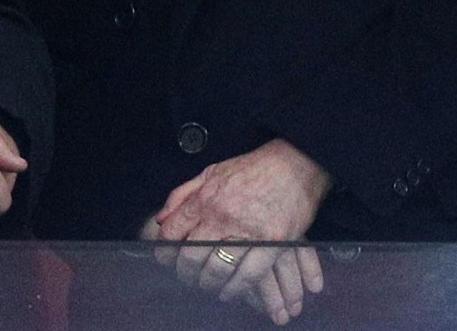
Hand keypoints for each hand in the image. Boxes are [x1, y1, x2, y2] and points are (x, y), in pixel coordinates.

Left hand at [147, 139, 331, 324]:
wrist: (294, 165)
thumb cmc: (253, 169)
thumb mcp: (212, 171)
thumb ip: (183, 193)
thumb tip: (162, 218)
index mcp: (206, 198)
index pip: (173, 231)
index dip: (165, 250)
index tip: (167, 259)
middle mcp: (222, 215)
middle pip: (192, 255)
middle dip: (185, 272)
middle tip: (187, 277)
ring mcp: (248, 231)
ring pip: (217, 269)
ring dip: (208, 283)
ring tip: (208, 285)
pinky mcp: (271, 242)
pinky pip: (248, 275)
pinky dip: (236, 288)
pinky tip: (229, 291)